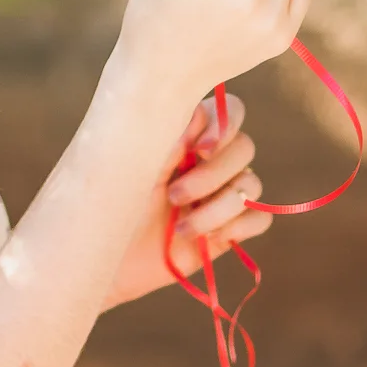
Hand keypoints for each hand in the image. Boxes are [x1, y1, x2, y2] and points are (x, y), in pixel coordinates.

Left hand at [103, 94, 270, 308]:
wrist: (105, 255)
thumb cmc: (110, 202)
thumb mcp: (134, 165)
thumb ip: (169, 138)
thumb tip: (199, 110)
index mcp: (187, 136)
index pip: (229, 111)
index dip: (224, 126)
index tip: (198, 148)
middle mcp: (209, 160)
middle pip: (244, 148)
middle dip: (212, 175)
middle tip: (173, 196)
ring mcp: (222, 194)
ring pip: (252, 185)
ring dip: (219, 208)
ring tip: (183, 227)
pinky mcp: (230, 227)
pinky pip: (261, 217)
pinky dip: (239, 226)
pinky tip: (210, 238)